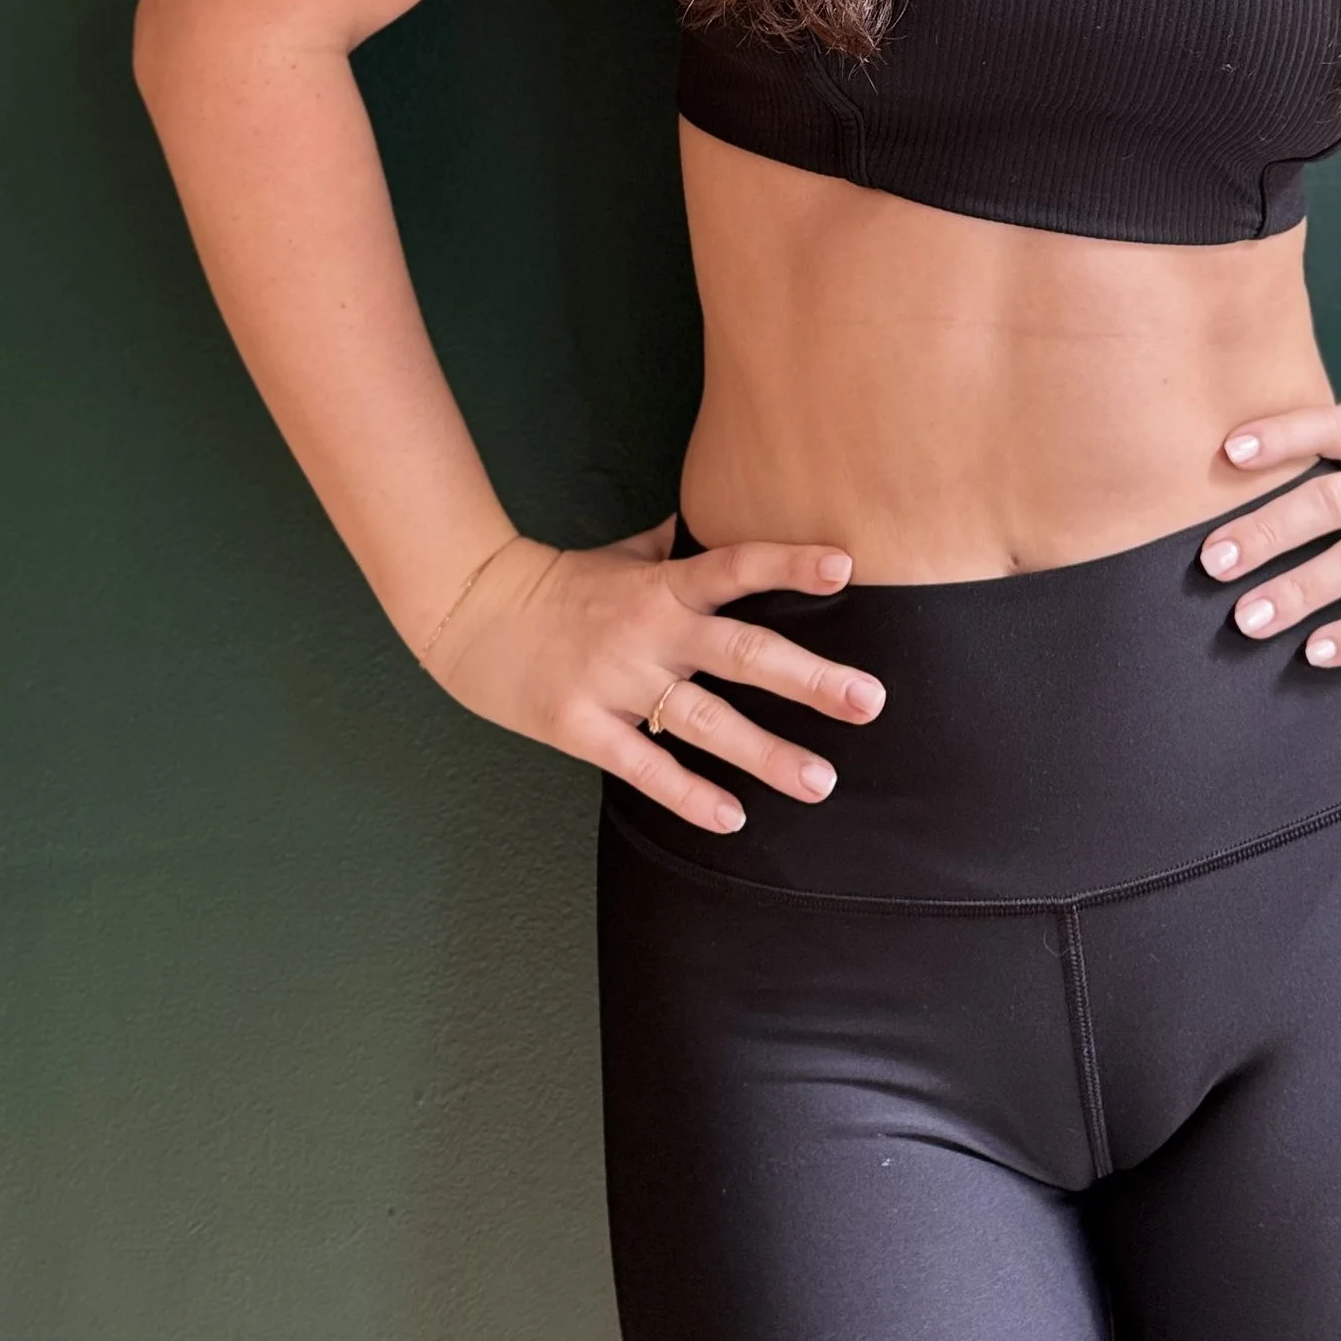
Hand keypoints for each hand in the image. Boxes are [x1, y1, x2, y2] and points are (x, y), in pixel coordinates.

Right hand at [421, 517, 885, 833]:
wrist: (471, 613)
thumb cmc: (560, 583)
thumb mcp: (623, 553)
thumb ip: (677, 547)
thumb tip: (720, 522)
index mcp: (661, 585)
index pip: (734, 567)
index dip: (787, 564)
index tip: (845, 565)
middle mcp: (648, 631)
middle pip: (740, 652)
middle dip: (808, 678)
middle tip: (869, 699)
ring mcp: (617, 682)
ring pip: (704, 722)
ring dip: (766, 753)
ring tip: (821, 780)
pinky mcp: (583, 728)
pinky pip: (645, 767)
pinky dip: (689, 794)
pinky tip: (733, 818)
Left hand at [1198, 402, 1340, 664]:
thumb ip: (1327, 468)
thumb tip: (1225, 484)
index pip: (1333, 427)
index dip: (1283, 434)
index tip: (1229, 450)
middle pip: (1334, 501)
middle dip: (1269, 530)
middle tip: (1214, 561)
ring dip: (1301, 589)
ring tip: (1249, 619)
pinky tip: (1315, 652)